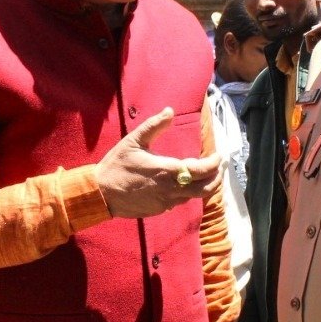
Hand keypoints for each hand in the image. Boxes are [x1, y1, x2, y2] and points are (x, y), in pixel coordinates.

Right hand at [96, 108, 221, 219]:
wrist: (101, 194)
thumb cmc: (116, 165)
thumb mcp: (134, 141)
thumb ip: (154, 126)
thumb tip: (170, 111)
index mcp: (167, 170)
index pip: (201, 170)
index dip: (214, 163)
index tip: (218, 156)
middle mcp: (171, 189)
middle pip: (205, 188)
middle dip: (216, 178)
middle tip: (219, 168)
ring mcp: (166, 202)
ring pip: (193, 197)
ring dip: (203, 186)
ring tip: (206, 175)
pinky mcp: (159, 210)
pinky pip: (179, 202)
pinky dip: (187, 193)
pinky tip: (183, 184)